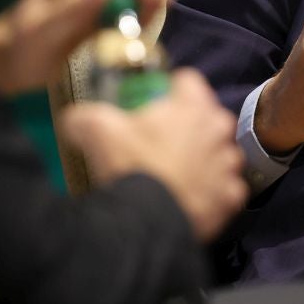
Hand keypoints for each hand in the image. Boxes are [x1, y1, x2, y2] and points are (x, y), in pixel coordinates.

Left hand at [0, 0, 167, 95]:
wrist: (9, 64)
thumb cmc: (20, 49)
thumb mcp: (39, 32)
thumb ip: (70, 8)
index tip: (140, 20)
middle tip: (139, 26)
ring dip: (151, 3)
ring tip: (133, 33)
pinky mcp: (107, 7)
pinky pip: (139, 0)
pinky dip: (145, 15)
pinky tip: (128, 37)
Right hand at [58, 68, 246, 242]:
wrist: (147, 222)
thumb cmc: (130, 166)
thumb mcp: (95, 129)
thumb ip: (84, 115)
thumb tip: (73, 118)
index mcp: (193, 106)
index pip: (187, 81)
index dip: (168, 89)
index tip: (153, 103)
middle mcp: (219, 131)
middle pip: (206, 118)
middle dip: (187, 126)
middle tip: (158, 142)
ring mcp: (228, 166)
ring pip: (219, 154)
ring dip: (203, 160)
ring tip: (175, 173)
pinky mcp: (231, 198)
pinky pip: (224, 189)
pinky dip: (210, 192)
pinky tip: (188, 197)